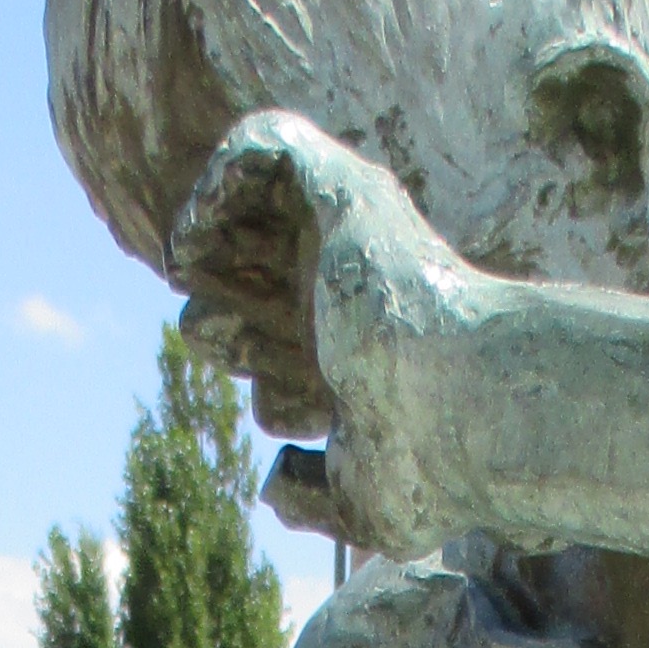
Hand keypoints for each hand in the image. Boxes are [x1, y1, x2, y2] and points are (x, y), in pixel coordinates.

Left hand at [172, 112, 476, 557]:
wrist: (460, 410)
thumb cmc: (428, 464)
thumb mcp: (362, 503)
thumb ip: (313, 499)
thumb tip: (273, 481)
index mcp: (353, 358)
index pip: (284, 344)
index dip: (249, 365)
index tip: (271, 404)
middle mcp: (349, 296)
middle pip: (259, 281)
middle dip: (221, 305)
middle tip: (212, 331)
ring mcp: (349, 241)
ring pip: (255, 209)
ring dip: (209, 234)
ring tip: (188, 264)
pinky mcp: (346, 193)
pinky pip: (265, 143)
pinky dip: (217, 179)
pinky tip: (198, 235)